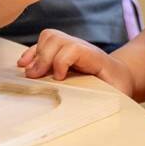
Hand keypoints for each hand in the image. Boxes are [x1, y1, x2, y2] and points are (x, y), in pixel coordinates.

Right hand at [17, 29, 131, 93]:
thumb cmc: (118, 86)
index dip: (61, 60)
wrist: (120, 74)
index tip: (59, 78)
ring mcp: (70, 46)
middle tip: (35, 77)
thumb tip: (97, 109)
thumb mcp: (119, 93)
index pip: (74, 48)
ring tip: (28, 72)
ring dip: (36, 53)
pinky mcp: (61, 50)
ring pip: (49, 37)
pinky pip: (43, 43)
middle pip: (57, 39)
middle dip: (43, 57)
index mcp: (95, 57)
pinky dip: (32, 52)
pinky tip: (24, 65)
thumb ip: (110, 97)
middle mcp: (81, 47)